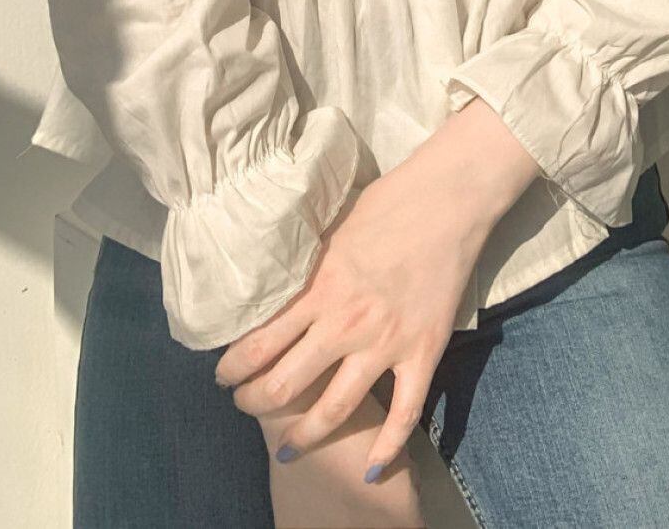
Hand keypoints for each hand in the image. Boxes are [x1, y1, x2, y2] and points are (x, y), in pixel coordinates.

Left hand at [214, 95, 540, 480]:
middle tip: (246, 405)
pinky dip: (387, 446)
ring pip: (335, 408)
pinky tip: (371, 468)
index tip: (223, 376)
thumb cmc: (387, 204)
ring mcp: (386, 343)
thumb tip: (274, 287)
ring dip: (304, 434)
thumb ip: (306, 269)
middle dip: (255, 403)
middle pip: (285, 384)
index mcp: (319, 290)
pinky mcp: (423, 353)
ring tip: (287, 447)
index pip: (259, 343)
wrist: (445, 201)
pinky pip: (405, 413)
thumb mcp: (330, 232)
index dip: (233, 369)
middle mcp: (345, 324)